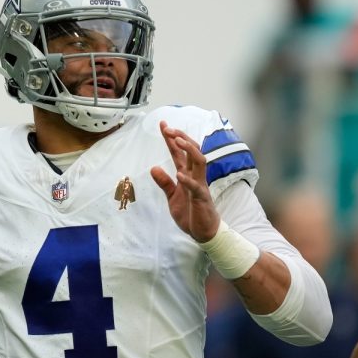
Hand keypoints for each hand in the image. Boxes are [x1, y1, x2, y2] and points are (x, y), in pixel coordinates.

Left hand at [150, 120, 219, 242]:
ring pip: (199, 161)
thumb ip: (164, 182)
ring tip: (177, 140)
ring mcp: (200, 185)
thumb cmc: (190, 212)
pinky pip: (196, 187)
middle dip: (180, 137)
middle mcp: (195, 176)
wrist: (203, 232)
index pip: (179, 152)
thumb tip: (153, 168)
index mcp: (187, 174)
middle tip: (168, 128)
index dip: (171, 138)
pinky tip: (180, 174)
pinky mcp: (202, 198)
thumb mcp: (172, 197)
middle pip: (191, 150)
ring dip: (188, 149)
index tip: (162, 124)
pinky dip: (188, 180)